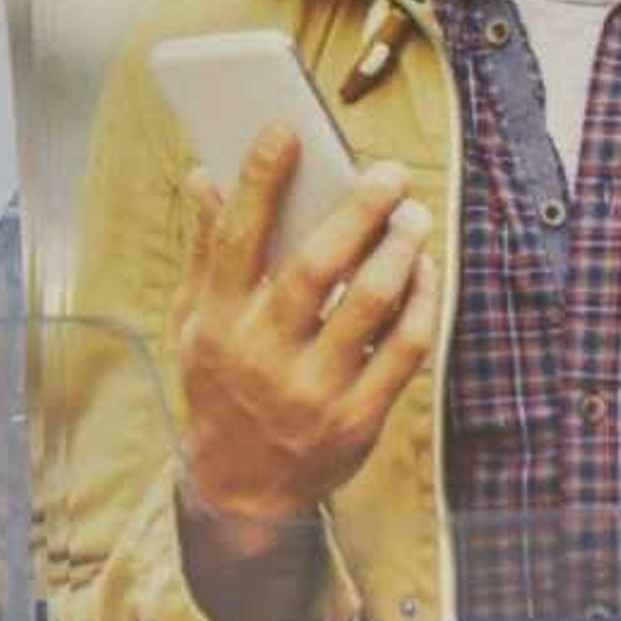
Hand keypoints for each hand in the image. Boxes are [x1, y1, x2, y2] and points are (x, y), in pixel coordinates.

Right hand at [171, 127, 439, 529]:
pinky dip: (423, 303)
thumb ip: (204, 251)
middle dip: (358, 211)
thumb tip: (205, 176)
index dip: (260, 180)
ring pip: (369, 306)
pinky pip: (404, 349)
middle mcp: (262, 356)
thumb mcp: (194, 324)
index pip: (236, 240)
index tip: (286, 129)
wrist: (242, 491)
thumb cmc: (220, 387)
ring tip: (415, 216)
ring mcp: (312, 391)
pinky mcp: (358, 419)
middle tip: (390, 173)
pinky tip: (426, 271)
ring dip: (400, 251)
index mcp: (217, 324)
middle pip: (315, 269)